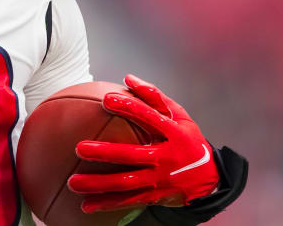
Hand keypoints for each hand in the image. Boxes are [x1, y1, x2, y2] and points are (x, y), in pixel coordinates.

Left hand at [66, 74, 219, 213]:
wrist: (210, 177)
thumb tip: (127, 77)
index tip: (106, 100)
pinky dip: (107, 204)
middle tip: (79, 149)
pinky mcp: (156, 195)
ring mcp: (161, 179)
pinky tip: (86, 205)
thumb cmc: (187, 138)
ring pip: (126, 183)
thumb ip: (154, 96)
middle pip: (133, 156)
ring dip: (99, 184)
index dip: (129, 107)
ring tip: (73, 182)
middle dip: (106, 153)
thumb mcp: (180, 116)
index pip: (150, 117)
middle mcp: (167, 158)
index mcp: (174, 134)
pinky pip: (128, 201)